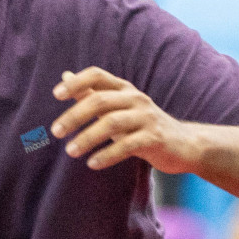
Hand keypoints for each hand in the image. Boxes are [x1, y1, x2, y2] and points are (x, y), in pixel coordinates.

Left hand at [50, 67, 202, 173]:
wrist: (183, 144)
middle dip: (75, 116)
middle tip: (56, 132)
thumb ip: (91, 93)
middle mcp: (135, 98)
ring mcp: (146, 118)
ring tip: (71, 151)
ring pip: (112, 123)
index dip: (76, 82)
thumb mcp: (116, 107)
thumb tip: (65, 76)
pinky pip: (127, 145)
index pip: (97, 74)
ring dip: (88, 138)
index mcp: (123, 88)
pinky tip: (92, 163)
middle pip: (100, 101)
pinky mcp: (154, 138)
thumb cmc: (142, 124)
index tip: (56, 95)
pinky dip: (107, 155)